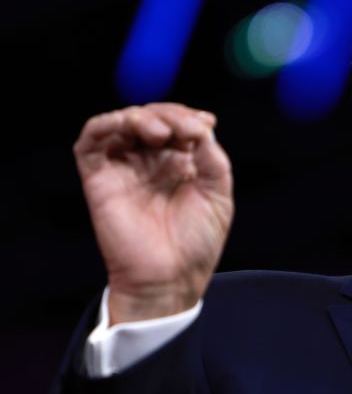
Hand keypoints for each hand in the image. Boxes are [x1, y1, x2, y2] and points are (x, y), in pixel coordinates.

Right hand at [73, 103, 233, 324]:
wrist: (171, 278)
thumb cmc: (197, 243)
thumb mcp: (218, 194)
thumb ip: (212, 158)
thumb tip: (201, 125)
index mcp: (179, 164)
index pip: (177, 123)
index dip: (188, 115)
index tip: (206, 123)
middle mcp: (150, 162)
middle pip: (152, 117)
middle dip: (170, 115)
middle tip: (187, 130)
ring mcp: (124, 169)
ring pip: (122, 123)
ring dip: (141, 116)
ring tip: (162, 133)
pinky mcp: (99, 178)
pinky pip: (90, 141)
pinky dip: (105, 123)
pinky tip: (127, 124)